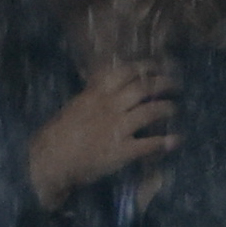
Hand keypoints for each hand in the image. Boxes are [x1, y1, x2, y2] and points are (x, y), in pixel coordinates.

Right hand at [27, 62, 180, 210]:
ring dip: (166, 108)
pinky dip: (165, 142)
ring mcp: (118, 128)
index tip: (155, 66)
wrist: (50, 160)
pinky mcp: (122, 150)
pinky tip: (175, 140)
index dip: (144, 67)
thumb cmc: (58, 134)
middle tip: (173, 84)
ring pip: (151, 111)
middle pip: (144, 88)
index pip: (125, 72)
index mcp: (96, 94)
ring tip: (173, 108)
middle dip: (162, 84)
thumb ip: (93, 95)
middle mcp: (110, 106)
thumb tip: (105, 85)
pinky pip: (149, 144)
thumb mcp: (75, 106)